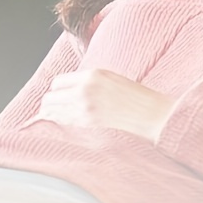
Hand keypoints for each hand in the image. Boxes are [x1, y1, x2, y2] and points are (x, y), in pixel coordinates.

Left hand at [36, 68, 175, 142]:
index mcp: (91, 76)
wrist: (152, 115)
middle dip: (50, 104)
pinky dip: (59, 125)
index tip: (59, 96)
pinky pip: (63, 125)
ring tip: (53, 120)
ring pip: (52, 113)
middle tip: (52, 110)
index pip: (57, 82)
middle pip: (50, 98)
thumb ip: (88, 81)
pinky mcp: (88, 126)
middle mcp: (84, 91)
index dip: (57, 90)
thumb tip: (68, 89)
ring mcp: (85, 110)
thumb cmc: (136, 97)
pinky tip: (61, 127)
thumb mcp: (110, 78)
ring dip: (51, 116)